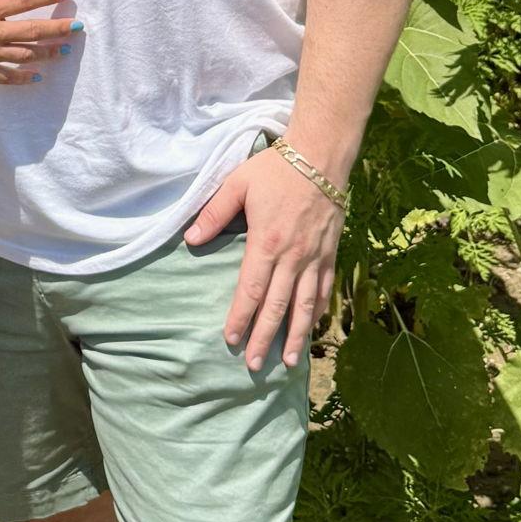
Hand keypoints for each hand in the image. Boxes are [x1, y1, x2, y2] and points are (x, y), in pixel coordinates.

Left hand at [184, 146, 344, 371]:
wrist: (320, 156)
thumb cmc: (275, 169)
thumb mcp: (237, 184)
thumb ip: (214, 213)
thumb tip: (190, 239)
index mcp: (266, 243)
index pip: (250, 290)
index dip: (240, 317)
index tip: (230, 340)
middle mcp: (292, 257)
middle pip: (277, 306)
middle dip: (264, 338)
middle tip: (253, 364)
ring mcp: (314, 257)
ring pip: (304, 305)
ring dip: (295, 336)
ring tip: (288, 362)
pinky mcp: (330, 253)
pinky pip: (324, 289)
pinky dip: (318, 312)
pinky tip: (312, 327)